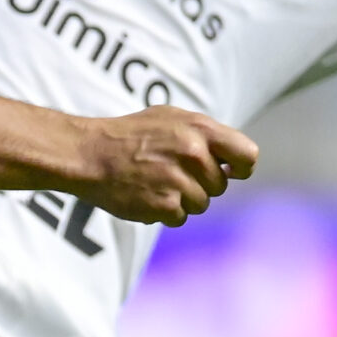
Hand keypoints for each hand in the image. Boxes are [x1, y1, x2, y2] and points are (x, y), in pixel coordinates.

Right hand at [73, 107, 257, 226]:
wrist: (88, 154)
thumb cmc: (129, 135)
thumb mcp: (170, 118)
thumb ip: (204, 134)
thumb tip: (231, 158)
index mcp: (199, 129)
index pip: (247, 155)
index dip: (241, 167)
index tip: (230, 171)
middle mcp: (193, 154)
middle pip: (219, 186)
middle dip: (200, 184)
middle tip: (171, 174)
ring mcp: (178, 180)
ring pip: (201, 204)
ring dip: (182, 200)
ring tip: (155, 183)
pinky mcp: (163, 205)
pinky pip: (179, 218)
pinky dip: (164, 212)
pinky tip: (145, 195)